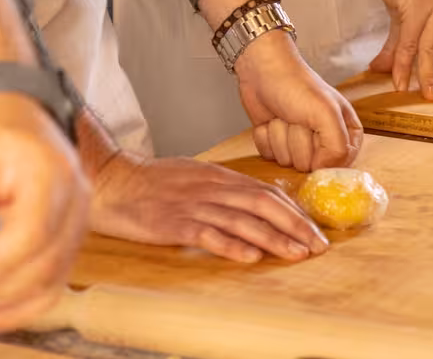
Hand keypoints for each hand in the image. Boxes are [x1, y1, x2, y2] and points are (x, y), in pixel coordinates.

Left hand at [0, 92, 89, 334]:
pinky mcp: (70, 235)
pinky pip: (54, 279)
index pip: (29, 236)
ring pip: (52, 280)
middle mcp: (75, 198)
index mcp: (50, 173)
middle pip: (43, 264)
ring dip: (9, 304)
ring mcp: (78, 219)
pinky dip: (25, 303)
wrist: (11, 109)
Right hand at [88, 151, 327, 263]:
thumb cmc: (152, 181)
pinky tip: (250, 257)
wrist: (114, 180)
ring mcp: (194, 205)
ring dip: (274, 238)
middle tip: (318, 245)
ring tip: (296, 254)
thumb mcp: (195, 175)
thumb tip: (257, 200)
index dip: (294, 211)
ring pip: (243, 220)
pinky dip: (232, 245)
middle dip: (295, 226)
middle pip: (263, 205)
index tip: (314, 229)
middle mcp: (212, 188)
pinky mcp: (175, 223)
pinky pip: (209, 234)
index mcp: (218, 177)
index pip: (266, 192)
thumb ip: (224, 188)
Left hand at [234, 29, 361, 170]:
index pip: (342, 163)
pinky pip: (269, 157)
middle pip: (311, 166)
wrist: (262, 69)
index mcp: (346, 131)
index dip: (327, 155)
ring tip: (284, 115)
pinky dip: (266, 138)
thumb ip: (337, 147)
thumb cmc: (297, 85)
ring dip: (281, 137)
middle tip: (298, 118)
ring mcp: (298, 143)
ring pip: (288, 162)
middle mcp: (324, 140)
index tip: (317, 136)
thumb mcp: (327, 113)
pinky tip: (269, 120)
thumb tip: (322, 171)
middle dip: (299, 141)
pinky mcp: (276, 143)